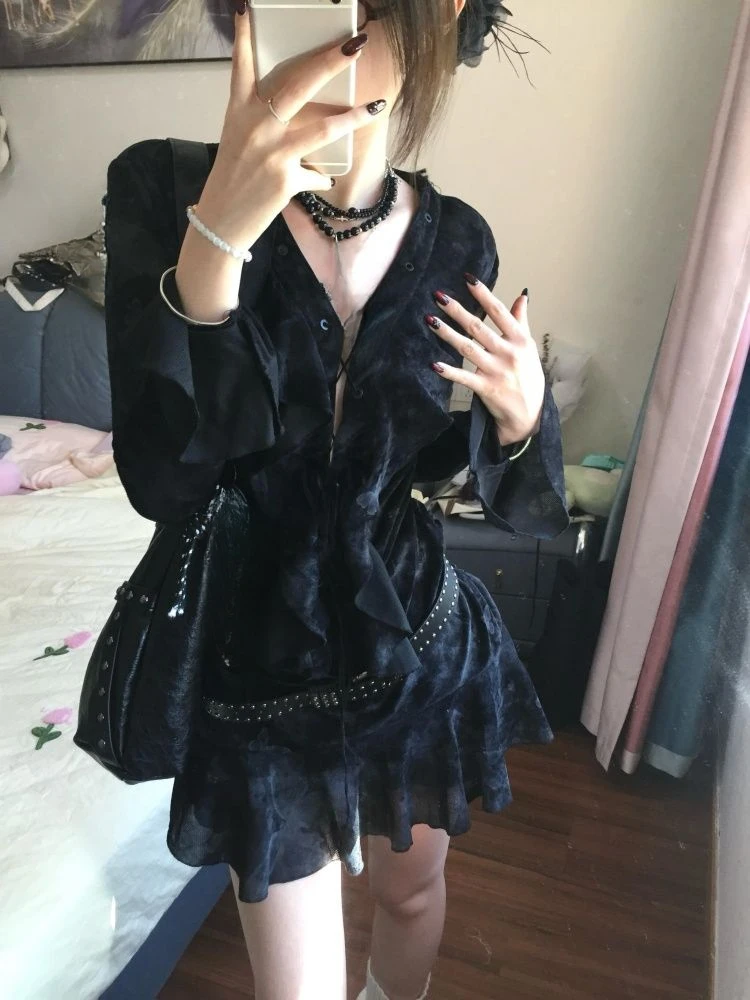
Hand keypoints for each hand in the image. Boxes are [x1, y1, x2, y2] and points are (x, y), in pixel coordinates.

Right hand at [198, 12, 387, 249]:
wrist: (221, 222)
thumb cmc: (231, 181)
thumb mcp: (238, 142)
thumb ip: (263, 123)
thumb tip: (299, 116)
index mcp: (239, 112)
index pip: (242, 66)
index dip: (246, 36)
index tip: (248, 7)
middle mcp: (255, 127)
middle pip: (298, 85)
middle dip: (330, 62)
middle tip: (354, 44)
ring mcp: (272, 153)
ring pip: (322, 128)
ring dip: (354, 117)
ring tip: (377, 106)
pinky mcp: (285, 180)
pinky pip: (317, 174)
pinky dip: (322, 177)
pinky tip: (324, 179)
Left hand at [426, 277, 545, 448]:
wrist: (530, 415)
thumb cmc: (529, 377)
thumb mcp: (529, 348)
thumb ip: (522, 322)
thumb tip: (522, 296)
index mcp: (520, 340)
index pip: (499, 312)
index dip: (483, 294)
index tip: (467, 279)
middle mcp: (508, 353)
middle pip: (478, 328)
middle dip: (457, 311)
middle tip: (438, 296)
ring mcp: (497, 371)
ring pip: (467, 348)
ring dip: (447, 333)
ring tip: (430, 320)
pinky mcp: (487, 389)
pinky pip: (464, 378)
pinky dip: (449, 371)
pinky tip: (434, 364)